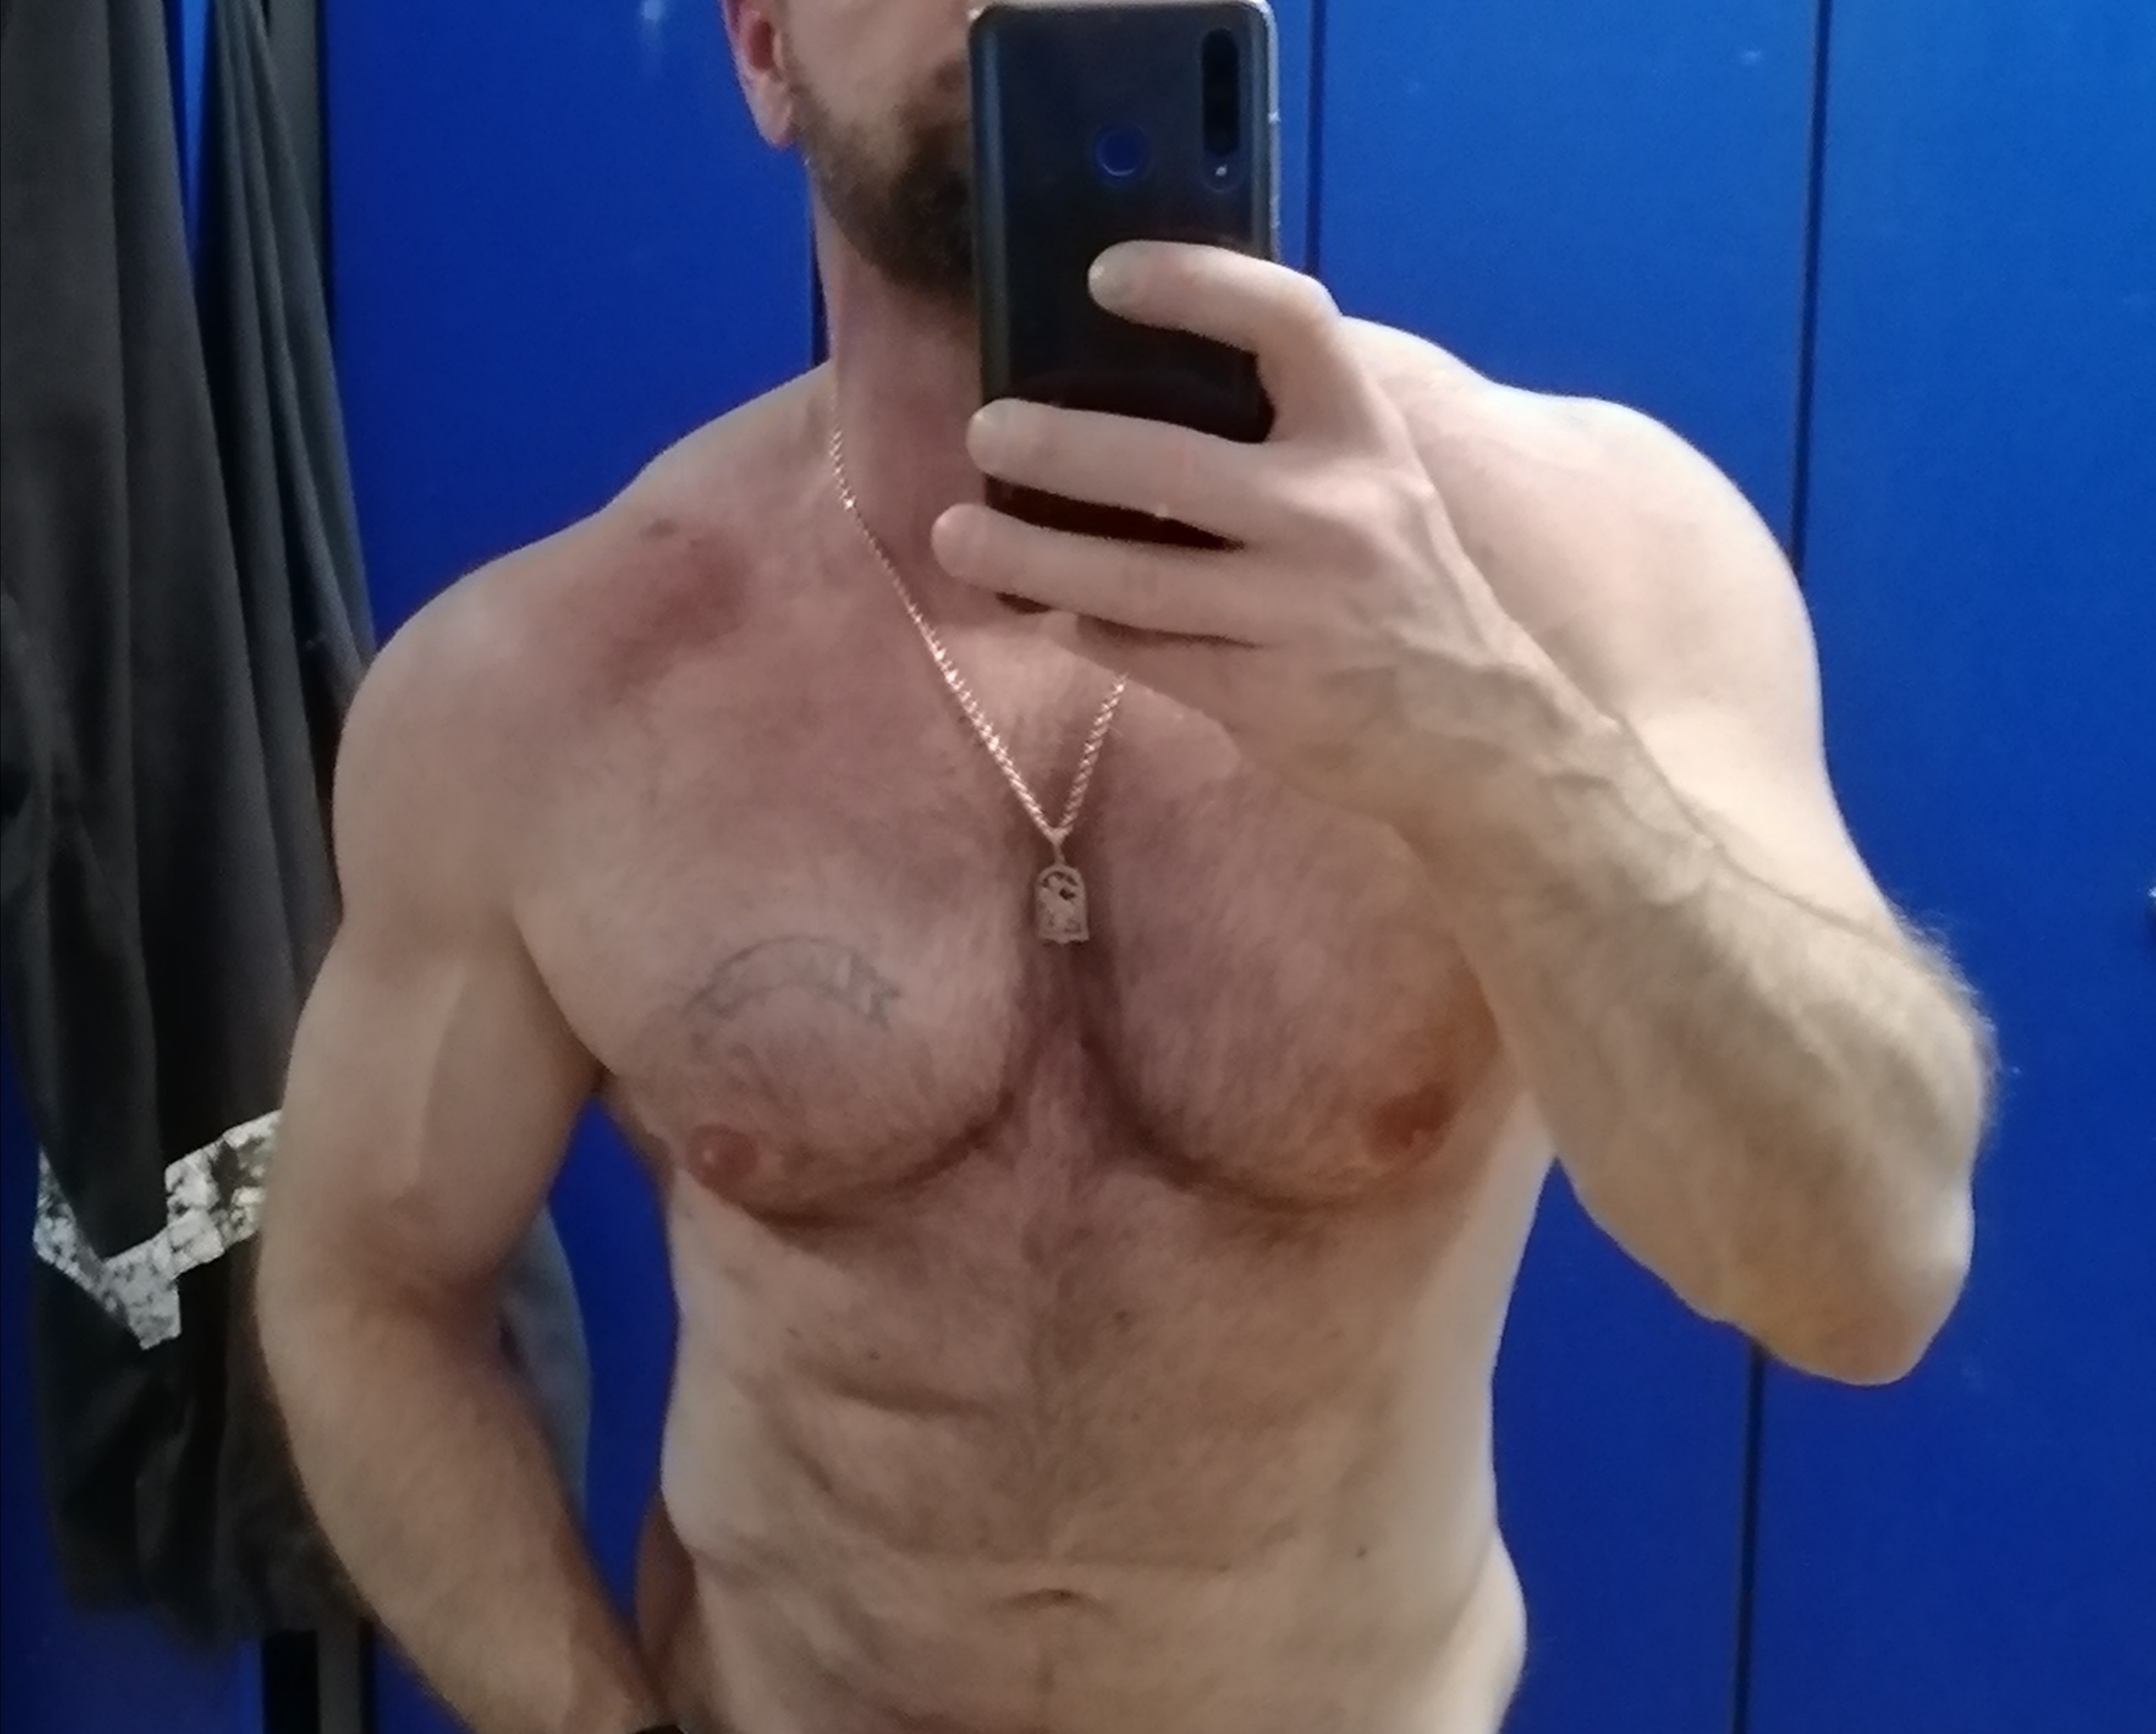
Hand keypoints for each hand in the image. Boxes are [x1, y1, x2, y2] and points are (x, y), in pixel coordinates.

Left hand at [931, 242, 1562, 825]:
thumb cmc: (1406, 595)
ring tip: (955, 535)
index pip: (1288, 322)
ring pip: (1131, 579)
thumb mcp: (1379, 491)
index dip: (1195, 283)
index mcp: (1367, 439)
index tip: (1105, 275)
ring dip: (1028, 556)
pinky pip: (1145, 652)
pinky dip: (1086, 629)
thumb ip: (1289, 443)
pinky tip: (1047, 611)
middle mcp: (1336, 514)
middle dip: (1060, 446)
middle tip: (986, 430)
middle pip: (1169, 463)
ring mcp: (1296, 611)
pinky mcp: (1263, 694)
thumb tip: (1129, 402)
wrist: (1487, 735)